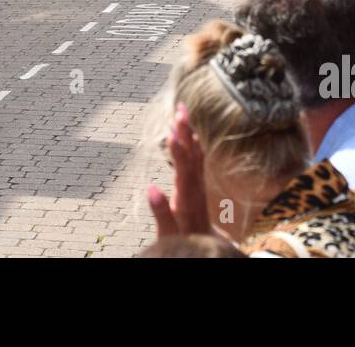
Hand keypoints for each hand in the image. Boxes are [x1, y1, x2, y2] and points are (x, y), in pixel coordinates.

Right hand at [147, 104, 210, 237]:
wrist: (204, 244)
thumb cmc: (182, 239)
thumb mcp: (168, 231)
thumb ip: (161, 211)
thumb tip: (151, 188)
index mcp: (187, 198)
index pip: (183, 170)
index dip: (178, 151)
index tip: (171, 133)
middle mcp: (196, 188)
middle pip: (192, 156)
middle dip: (186, 132)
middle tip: (180, 110)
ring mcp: (199, 184)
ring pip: (197, 154)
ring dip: (190, 132)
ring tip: (183, 111)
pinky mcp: (199, 183)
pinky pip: (198, 158)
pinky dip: (193, 142)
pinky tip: (190, 132)